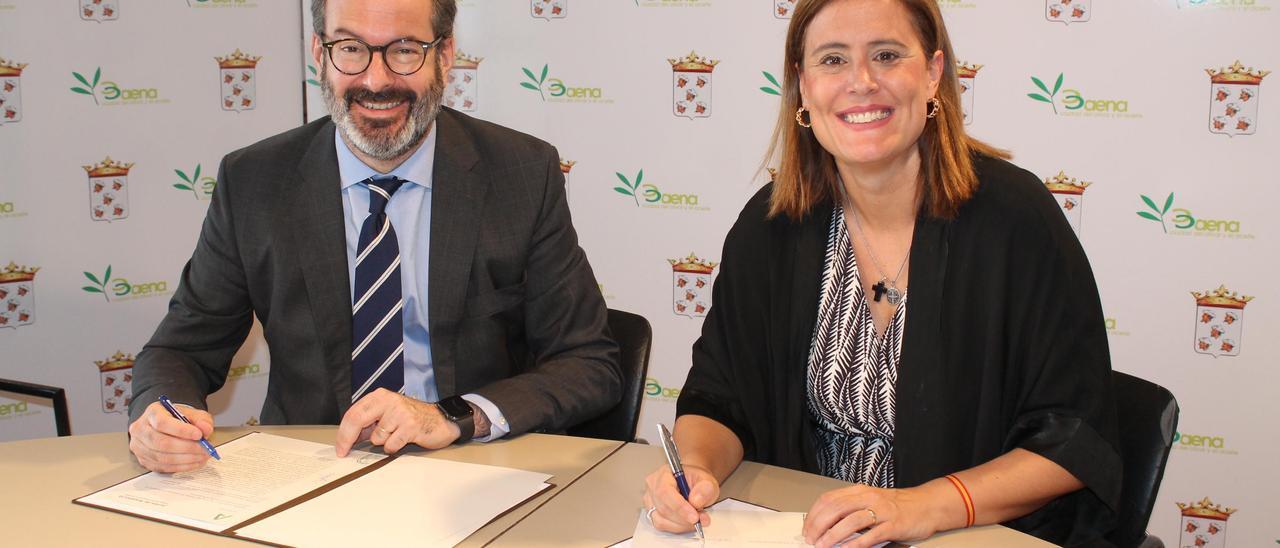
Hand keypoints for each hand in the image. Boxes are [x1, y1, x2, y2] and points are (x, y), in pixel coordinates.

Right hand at [127, 401, 213, 472]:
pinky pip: (162, 467)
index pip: (162, 423)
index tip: (199, 435)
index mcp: (152, 413)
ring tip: (202, 456)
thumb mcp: (193, 413)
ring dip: (186, 459)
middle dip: (187, 448)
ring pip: (162, 457)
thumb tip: (205, 429)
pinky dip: (181, 466)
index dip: (181, 431)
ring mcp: (139, 446)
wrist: (169, 425)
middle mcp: (141, 429)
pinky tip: (194, 462)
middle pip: (161, 443)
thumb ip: (201, 420)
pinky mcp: (144, 460)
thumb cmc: (178, 419)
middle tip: (205, 449)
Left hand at [335, 389, 458, 456]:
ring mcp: (400, 412)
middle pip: (358, 419)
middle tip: (344, 452)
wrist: (441, 420)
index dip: (343, 432)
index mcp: (380, 396)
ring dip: (383, 442)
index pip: (354, 413)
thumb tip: (349, 438)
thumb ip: (369, 423)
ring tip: (397, 435)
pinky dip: (394, 447)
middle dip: (348, 439)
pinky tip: (404, 440)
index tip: (340, 447)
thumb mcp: (388, 415)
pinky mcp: (410, 426)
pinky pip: (391, 445)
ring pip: (377, 437)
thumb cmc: (412, 418)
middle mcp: (389, 401)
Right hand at [642, 463, 718, 533]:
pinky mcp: (652, 513)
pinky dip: (678, 527)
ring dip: (682, 524)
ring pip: (661, 520)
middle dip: (684, 518)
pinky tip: (688, 522)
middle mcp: (653, 487)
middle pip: (663, 508)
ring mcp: (650, 501)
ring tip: (697, 520)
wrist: (693, 485)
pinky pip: (662, 525)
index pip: (665, 492)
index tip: (695, 517)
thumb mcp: (707, 481)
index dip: (680, 507)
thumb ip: (705, 489)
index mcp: (664, 474)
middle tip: (702, 520)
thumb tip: (696, 501)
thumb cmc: (696, 481)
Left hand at [802, 485, 941, 547]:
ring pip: (851, 521)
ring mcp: (882, 511)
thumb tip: (826, 523)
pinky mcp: (893, 525)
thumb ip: (851, 508)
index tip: (807, 528)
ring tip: (823, 545)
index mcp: (860, 491)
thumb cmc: (898, 505)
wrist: (927, 505)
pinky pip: (871, 535)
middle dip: (819, 525)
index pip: (829, 499)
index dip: (814, 514)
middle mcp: (869, 498)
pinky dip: (856, 543)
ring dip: (833, 535)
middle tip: (811, 539)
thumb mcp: (871, 500)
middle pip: (836, 508)